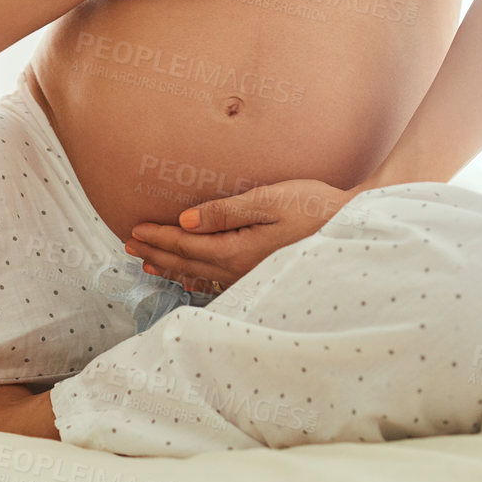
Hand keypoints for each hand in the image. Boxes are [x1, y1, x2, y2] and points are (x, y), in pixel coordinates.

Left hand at [125, 178, 360, 293]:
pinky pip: (218, 281)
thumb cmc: (314, 207)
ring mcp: (252, 276)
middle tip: (129, 244)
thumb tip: (186, 220)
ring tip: (147, 262)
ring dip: (172, 266)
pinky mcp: (262, 275)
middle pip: (188, 262)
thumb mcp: (268, 200)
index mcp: (239, 250)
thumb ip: (226, 212)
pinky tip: (189, 276)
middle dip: (157, 252)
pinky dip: (195, 277)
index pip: (187, 245)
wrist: (352, 226)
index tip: (135, 230)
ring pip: (200, 275)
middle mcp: (241, 270)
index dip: (159, 237)